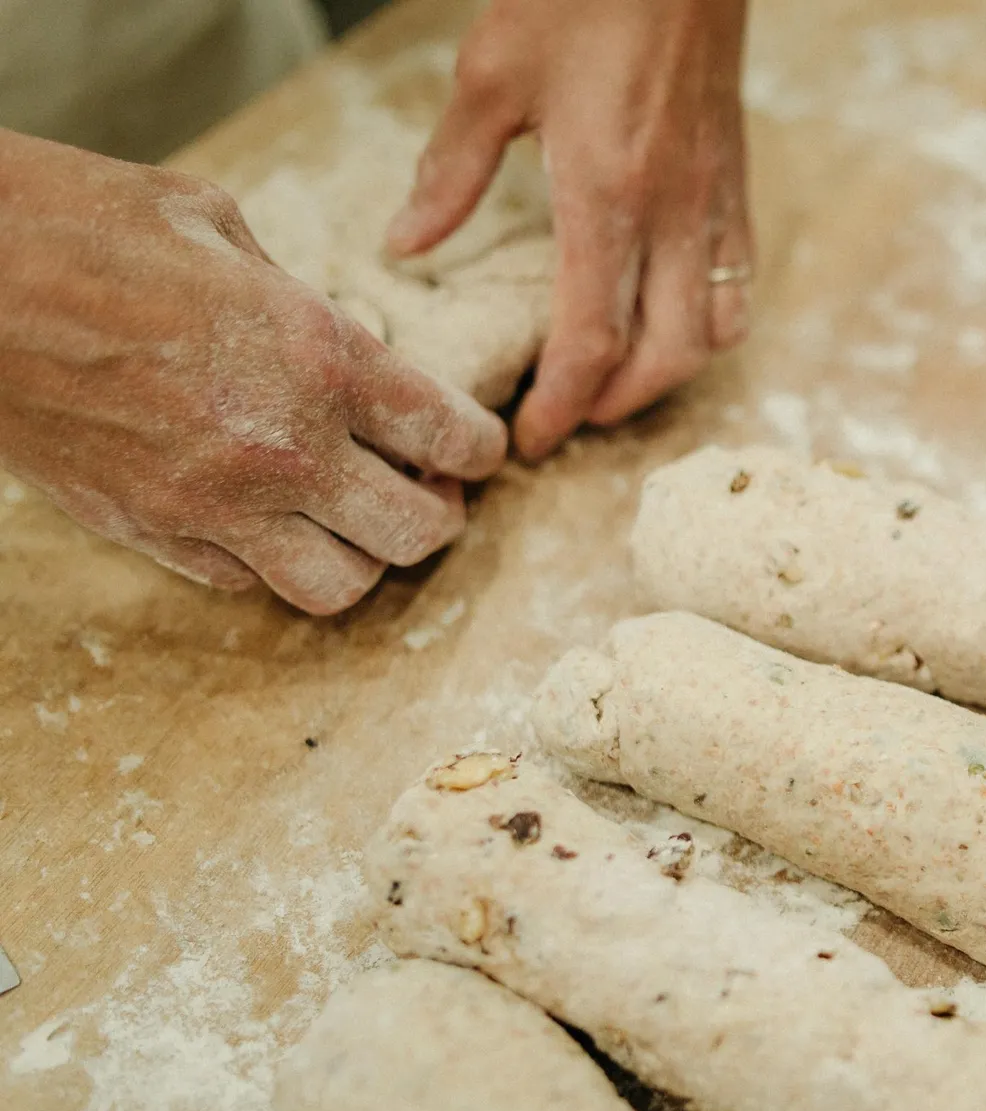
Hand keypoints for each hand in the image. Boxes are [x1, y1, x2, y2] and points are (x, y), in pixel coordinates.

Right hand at [0, 131, 507, 614]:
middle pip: (415, 534)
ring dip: (361, 557)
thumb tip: (335, 343)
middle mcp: (283, 448)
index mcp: (321, 358)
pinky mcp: (148, 532)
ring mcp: (212, 504)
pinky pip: (244, 583)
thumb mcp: (221, 229)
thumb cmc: (80, 224)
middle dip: (438, 514)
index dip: (482, 449)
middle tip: (426, 487)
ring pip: (338, 587)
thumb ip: (299, 301)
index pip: (451, 439)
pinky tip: (266, 518)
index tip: (478, 448)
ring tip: (352, 518)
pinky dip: (272, 562)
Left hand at [387, 0, 752, 459]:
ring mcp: (716, 203)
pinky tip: (673, 321)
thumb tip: (407, 244)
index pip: (592, 338)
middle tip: (568, 419)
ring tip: (619, 380)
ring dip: (667, 374)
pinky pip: (740, 284)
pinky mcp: (738, 185)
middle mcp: (674, 216)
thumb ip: (452, 171)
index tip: (531, 439)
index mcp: (607, 196)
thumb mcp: (493, 76)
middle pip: (662, 357)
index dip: (561, 404)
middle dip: (614, 406)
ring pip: (713, 332)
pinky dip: (709, 325)